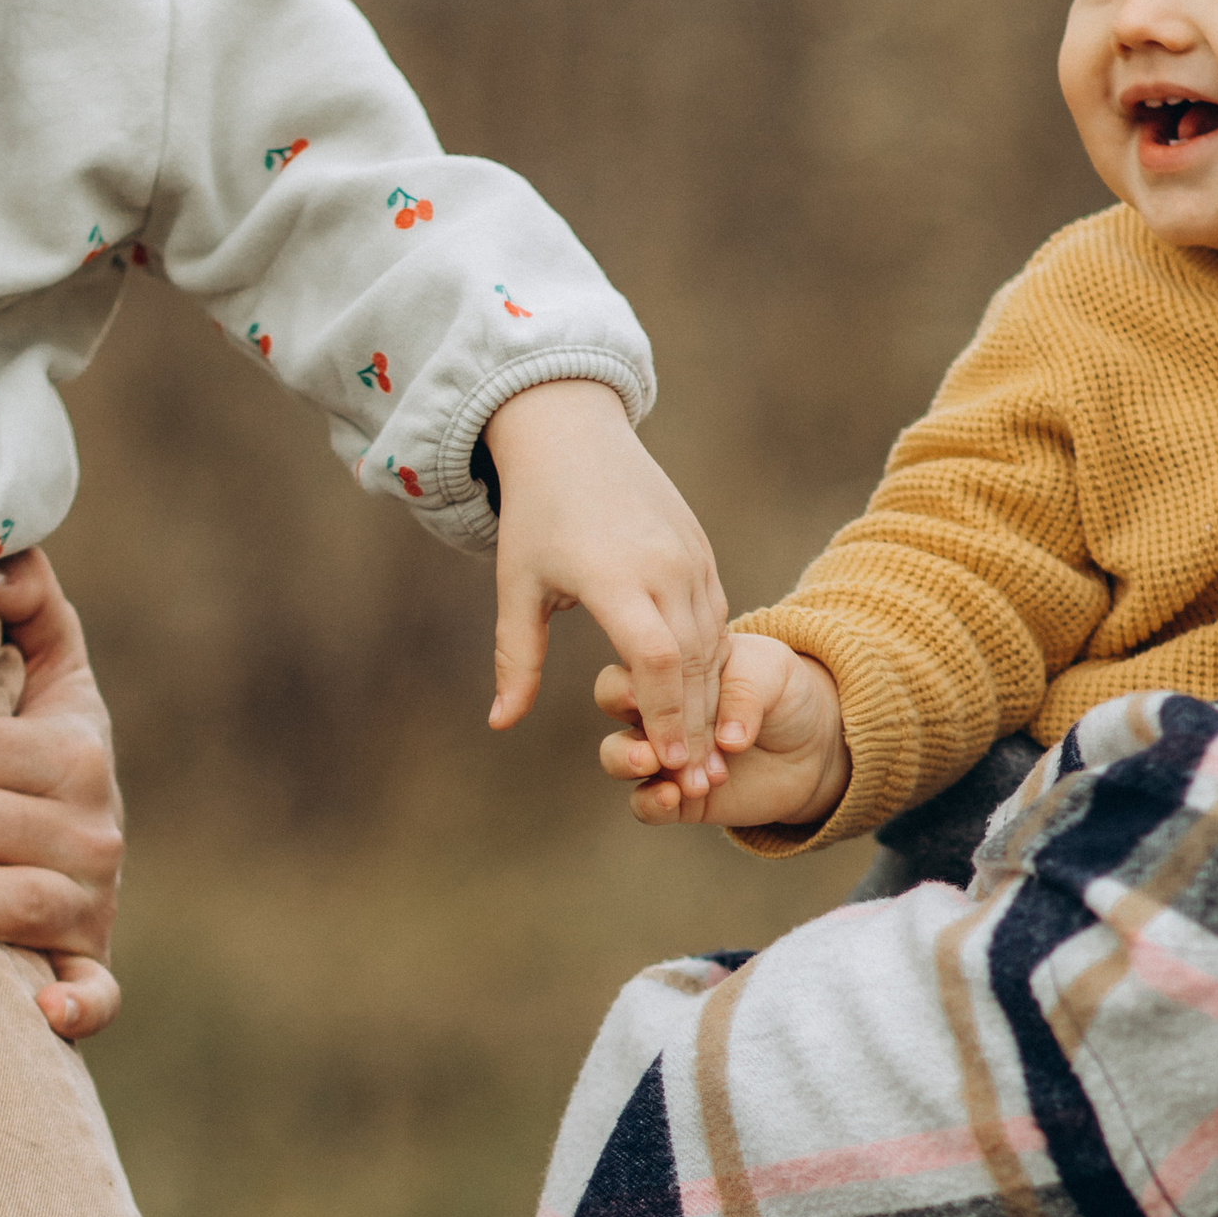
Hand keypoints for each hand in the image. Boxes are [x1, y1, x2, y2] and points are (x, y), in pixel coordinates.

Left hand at [0, 549, 125, 1033]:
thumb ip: (24, 603)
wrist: (85, 860)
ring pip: (5, 903)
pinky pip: (96, 994)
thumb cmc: (34, 757)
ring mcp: (93, 902)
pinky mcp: (90, 967)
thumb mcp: (47, 671)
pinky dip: (75, 1006)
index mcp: (75, 747)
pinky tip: (34, 1013)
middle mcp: (93, 825)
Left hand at [484, 380, 729, 776]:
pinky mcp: (702, 550)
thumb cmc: (536, 515)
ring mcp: (690, 556)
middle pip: (692, 662)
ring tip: (707, 756)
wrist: (572, 434)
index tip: (666, 764)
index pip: (654, 659)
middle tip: (696, 782)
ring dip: (711, 701)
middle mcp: (663, 566)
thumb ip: (514, 657)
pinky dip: (715, 664)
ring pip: (713, 643)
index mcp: (614, 576)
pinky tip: (708, 703)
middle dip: (694, 726)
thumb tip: (499, 723)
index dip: (663, 715)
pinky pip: (718, 617)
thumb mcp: (517, 586)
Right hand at [597, 630, 849, 830]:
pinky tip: (672, 797)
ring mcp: (664, 753)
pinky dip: (649, 801)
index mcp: (676, 662)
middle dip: (621, 705)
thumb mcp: (773, 673)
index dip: (640, 671)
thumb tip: (727, 739)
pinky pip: (643, 803)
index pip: (638, 656)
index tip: (652, 686)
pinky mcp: (676, 797)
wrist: (813, 744)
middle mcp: (659, 706)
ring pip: (616, 754)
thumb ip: (745, 692)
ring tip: (656, 764)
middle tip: (647, 722)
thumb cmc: (784, 694)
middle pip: (612, 698)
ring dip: (627, 758)